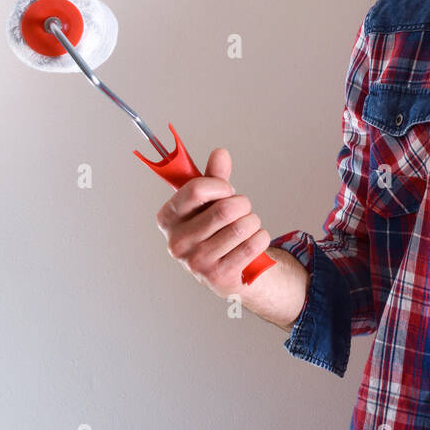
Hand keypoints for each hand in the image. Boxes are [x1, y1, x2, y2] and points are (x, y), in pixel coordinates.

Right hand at [155, 148, 271, 297]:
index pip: (196, 190)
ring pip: (241, 227)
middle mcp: (176, 242)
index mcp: (168, 218)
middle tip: (242, 210)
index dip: (220, 186)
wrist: (228, 269)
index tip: (227, 190)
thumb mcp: (211, 201)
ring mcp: (196, 262)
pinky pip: (252, 245)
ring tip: (247, 227)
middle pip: (224, 209)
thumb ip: (215, 177)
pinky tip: (254, 240)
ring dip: (253, 222)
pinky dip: (261, 238)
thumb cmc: (215, 230)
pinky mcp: (217, 276)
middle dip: (243, 204)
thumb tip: (220, 153)